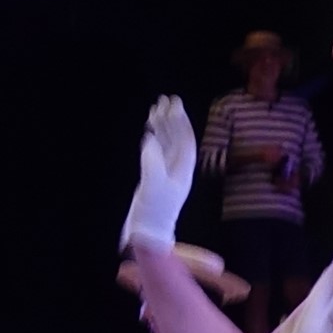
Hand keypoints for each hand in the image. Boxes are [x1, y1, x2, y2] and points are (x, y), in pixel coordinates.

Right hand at [122, 97, 195, 251]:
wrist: (147, 233)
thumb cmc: (154, 211)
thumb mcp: (153, 185)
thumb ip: (152, 161)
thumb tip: (149, 140)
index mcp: (183, 170)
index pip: (185, 140)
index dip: (180, 122)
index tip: (174, 105)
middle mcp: (177, 169)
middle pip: (177, 138)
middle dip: (172, 118)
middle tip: (166, 99)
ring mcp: (166, 172)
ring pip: (166, 142)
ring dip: (162, 125)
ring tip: (156, 108)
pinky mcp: (155, 176)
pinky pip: (156, 151)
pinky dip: (154, 138)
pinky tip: (150, 128)